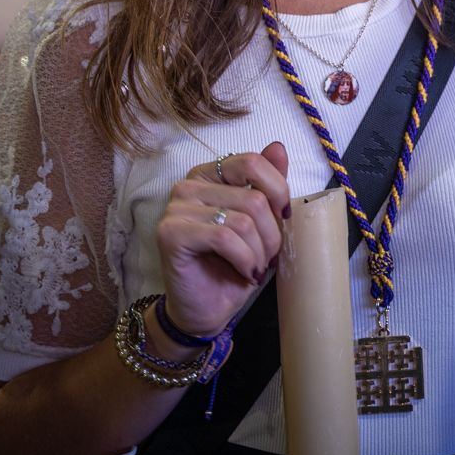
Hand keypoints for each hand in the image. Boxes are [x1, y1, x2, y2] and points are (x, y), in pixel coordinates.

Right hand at [154, 142, 289, 337]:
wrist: (206, 308)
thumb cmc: (235, 264)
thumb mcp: (261, 222)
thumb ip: (267, 184)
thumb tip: (278, 146)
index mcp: (211, 174)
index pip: (253, 162)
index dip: (278, 192)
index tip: (283, 218)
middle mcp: (189, 184)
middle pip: (254, 198)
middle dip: (272, 234)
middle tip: (267, 257)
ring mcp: (176, 207)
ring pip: (243, 220)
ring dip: (260, 252)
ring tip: (254, 267)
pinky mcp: (170, 233)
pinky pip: (225, 238)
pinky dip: (244, 259)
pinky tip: (244, 272)